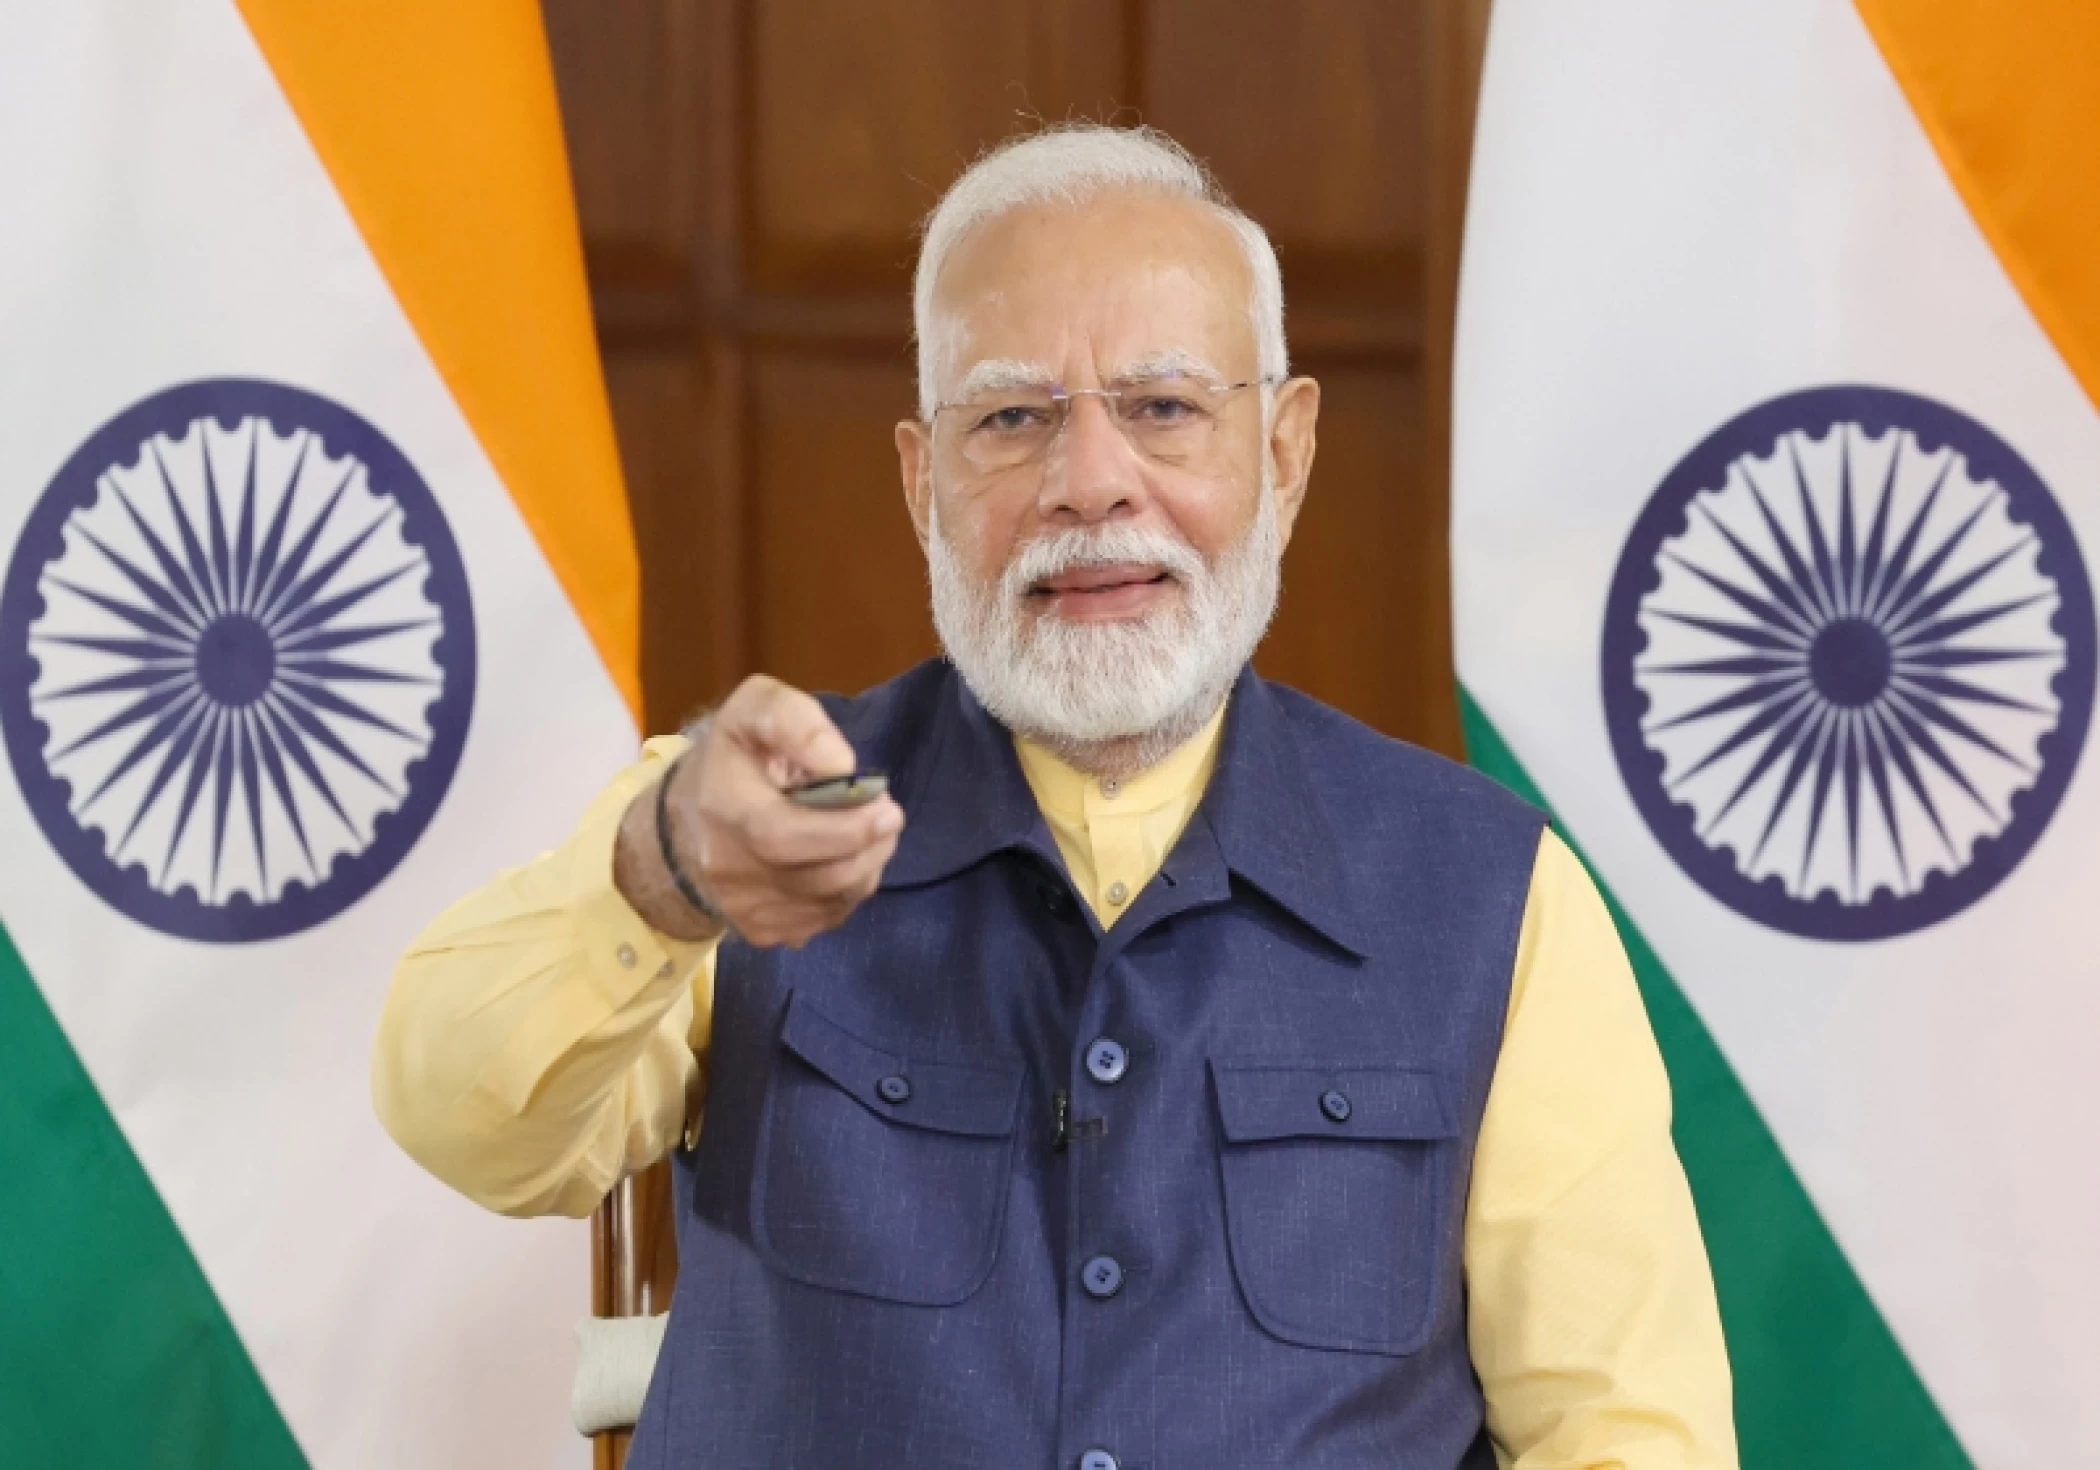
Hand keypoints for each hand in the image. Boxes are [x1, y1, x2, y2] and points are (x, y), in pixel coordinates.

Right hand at [618, 675, 903, 946]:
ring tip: (867, 833)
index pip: (784, 835)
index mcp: (723, 808)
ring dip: (866, 867)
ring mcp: (744, 908)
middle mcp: (728, 869)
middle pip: (819, 877)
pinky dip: (847, 890)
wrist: (683, 825)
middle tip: (889, 817)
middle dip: (869, 847)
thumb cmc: (732, 760)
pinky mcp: (761, 933)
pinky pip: (825, 918)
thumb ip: (796, 723)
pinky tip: (840, 859)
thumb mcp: (753, 711)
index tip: (886, 807)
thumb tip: (841, 767)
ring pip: (831, 901)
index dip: (845, 829)